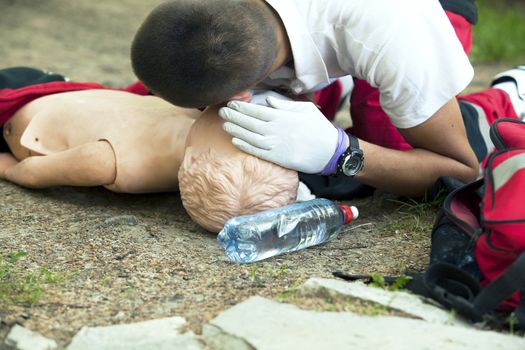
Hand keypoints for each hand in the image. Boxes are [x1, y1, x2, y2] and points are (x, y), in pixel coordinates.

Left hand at [218, 97, 337, 172]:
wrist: (328, 151)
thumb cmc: (318, 128)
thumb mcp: (304, 109)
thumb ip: (284, 104)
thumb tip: (267, 100)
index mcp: (281, 116)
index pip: (256, 110)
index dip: (241, 107)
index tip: (230, 103)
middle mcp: (275, 130)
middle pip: (249, 122)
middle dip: (233, 117)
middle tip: (221, 112)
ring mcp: (275, 145)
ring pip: (249, 136)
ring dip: (235, 131)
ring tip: (224, 125)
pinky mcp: (276, 158)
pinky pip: (256, 151)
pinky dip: (244, 146)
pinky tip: (234, 141)